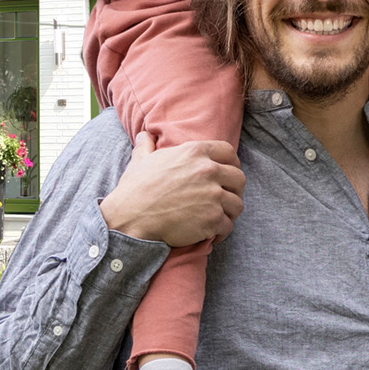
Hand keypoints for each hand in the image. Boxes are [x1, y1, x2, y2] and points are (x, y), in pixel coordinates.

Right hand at [98, 133, 244, 245]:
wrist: (130, 217)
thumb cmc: (135, 189)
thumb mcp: (141, 161)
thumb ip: (148, 147)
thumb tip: (145, 135)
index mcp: (195, 152)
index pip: (229, 153)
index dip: (231, 164)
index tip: (227, 175)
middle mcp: (208, 170)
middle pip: (239, 179)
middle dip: (234, 191)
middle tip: (225, 200)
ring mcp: (213, 195)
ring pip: (237, 204)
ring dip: (229, 213)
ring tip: (219, 218)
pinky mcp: (213, 218)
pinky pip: (228, 225)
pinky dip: (222, 232)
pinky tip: (212, 234)